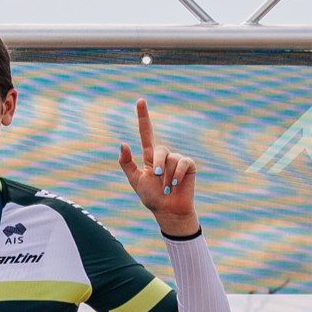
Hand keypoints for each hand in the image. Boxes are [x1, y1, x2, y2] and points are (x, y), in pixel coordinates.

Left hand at [117, 99, 197, 237]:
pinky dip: (176, 175)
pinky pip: (182, 163)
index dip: (143, 117)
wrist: (168, 210)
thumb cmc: (151, 197)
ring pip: (170, 159)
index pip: (146, 133)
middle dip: (157, 165)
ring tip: (166, 187)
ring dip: (166, 176)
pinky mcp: (188, 164)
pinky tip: (175, 185)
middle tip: (157, 179)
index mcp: (149, 157)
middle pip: (159, 150)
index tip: (140, 101)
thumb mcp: (135, 180)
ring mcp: (176, 159)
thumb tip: (123, 143)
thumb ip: (127, 163)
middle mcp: (163, 155)